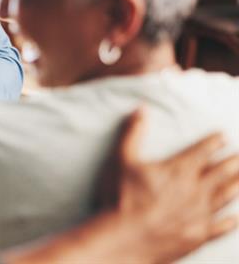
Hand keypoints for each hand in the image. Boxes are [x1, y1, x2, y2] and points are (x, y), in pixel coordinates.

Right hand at [2, 108, 238, 263]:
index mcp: (179, 170)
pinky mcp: (198, 235)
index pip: (202, 151)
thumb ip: (133, 133)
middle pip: (222, 173)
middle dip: (233, 163)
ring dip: (236, 186)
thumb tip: (141, 109)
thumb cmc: (122, 198)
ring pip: (226, 197)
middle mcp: (196, 190)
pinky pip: (221, 227)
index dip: (214, 142)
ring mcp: (200, 214)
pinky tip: (235, 218)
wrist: (125, 238)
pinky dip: (230, 221)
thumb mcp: (121, 160)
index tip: (223, 136)